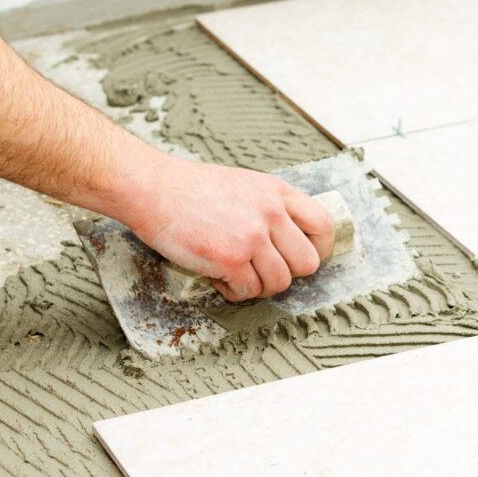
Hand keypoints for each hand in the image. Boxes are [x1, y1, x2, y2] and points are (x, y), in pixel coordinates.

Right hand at [125, 155, 334, 301]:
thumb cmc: (192, 189)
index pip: (324, 225)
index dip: (320, 249)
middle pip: (308, 263)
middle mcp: (271, 213)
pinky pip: (249, 291)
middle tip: (264, 272)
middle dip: (289, 274)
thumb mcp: (245, 184)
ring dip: (260, 287)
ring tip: (238, 276)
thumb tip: (290, 239)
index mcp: (277, 192)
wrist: (154, 189)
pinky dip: (234, 292)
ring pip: (280, 282)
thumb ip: (271, 207)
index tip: (304, 258)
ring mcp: (252, 236)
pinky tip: (219, 279)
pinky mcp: (230, 258)